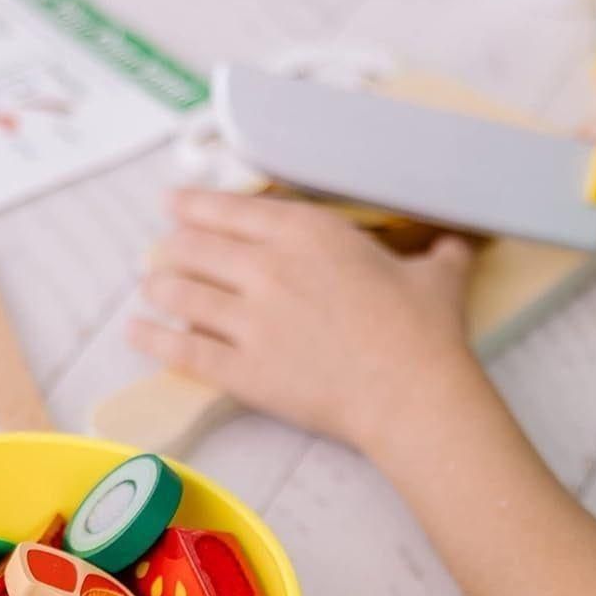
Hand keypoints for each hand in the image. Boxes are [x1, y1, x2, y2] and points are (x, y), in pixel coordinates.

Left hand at [129, 190, 482, 451]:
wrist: (410, 392)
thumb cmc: (426, 332)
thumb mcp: (438, 275)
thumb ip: (438, 252)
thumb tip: (459, 243)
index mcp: (308, 232)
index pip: (232, 209)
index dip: (196, 205)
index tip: (174, 203)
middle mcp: (267, 267)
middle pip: (196, 246)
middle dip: (173, 245)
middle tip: (161, 247)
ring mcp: (249, 319)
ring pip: (181, 292)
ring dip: (160, 285)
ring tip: (150, 285)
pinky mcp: (240, 369)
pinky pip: (182, 348)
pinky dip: (153, 338)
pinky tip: (136, 332)